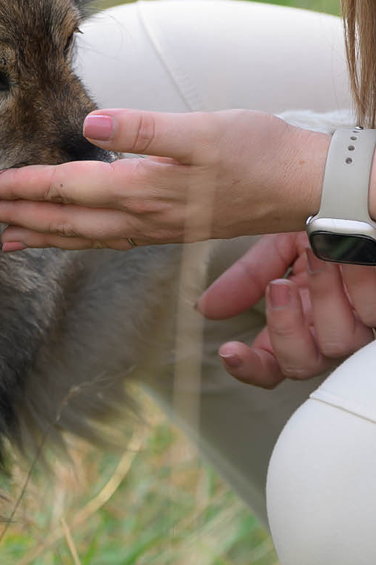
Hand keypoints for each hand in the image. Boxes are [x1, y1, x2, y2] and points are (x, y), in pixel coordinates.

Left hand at [0, 109, 330, 251]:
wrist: (302, 187)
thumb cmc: (257, 151)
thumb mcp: (203, 130)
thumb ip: (145, 128)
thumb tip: (93, 124)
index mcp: (141, 188)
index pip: (65, 189)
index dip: (22, 187)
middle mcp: (140, 216)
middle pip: (63, 219)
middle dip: (15, 215)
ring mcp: (152, 228)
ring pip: (81, 237)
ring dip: (39, 235)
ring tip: (2, 238)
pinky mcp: (164, 229)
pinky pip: (105, 241)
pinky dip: (74, 242)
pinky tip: (63, 240)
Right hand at [197, 231, 375, 388]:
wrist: (358, 197)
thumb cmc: (329, 221)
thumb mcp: (279, 246)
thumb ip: (246, 277)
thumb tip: (205, 307)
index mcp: (296, 321)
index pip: (268, 364)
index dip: (247, 367)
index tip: (228, 350)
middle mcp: (327, 330)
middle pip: (299, 365)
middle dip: (284, 327)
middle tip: (278, 286)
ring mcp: (360, 324)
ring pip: (339, 342)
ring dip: (324, 294)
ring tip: (321, 251)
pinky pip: (371, 312)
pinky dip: (357, 278)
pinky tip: (349, 248)